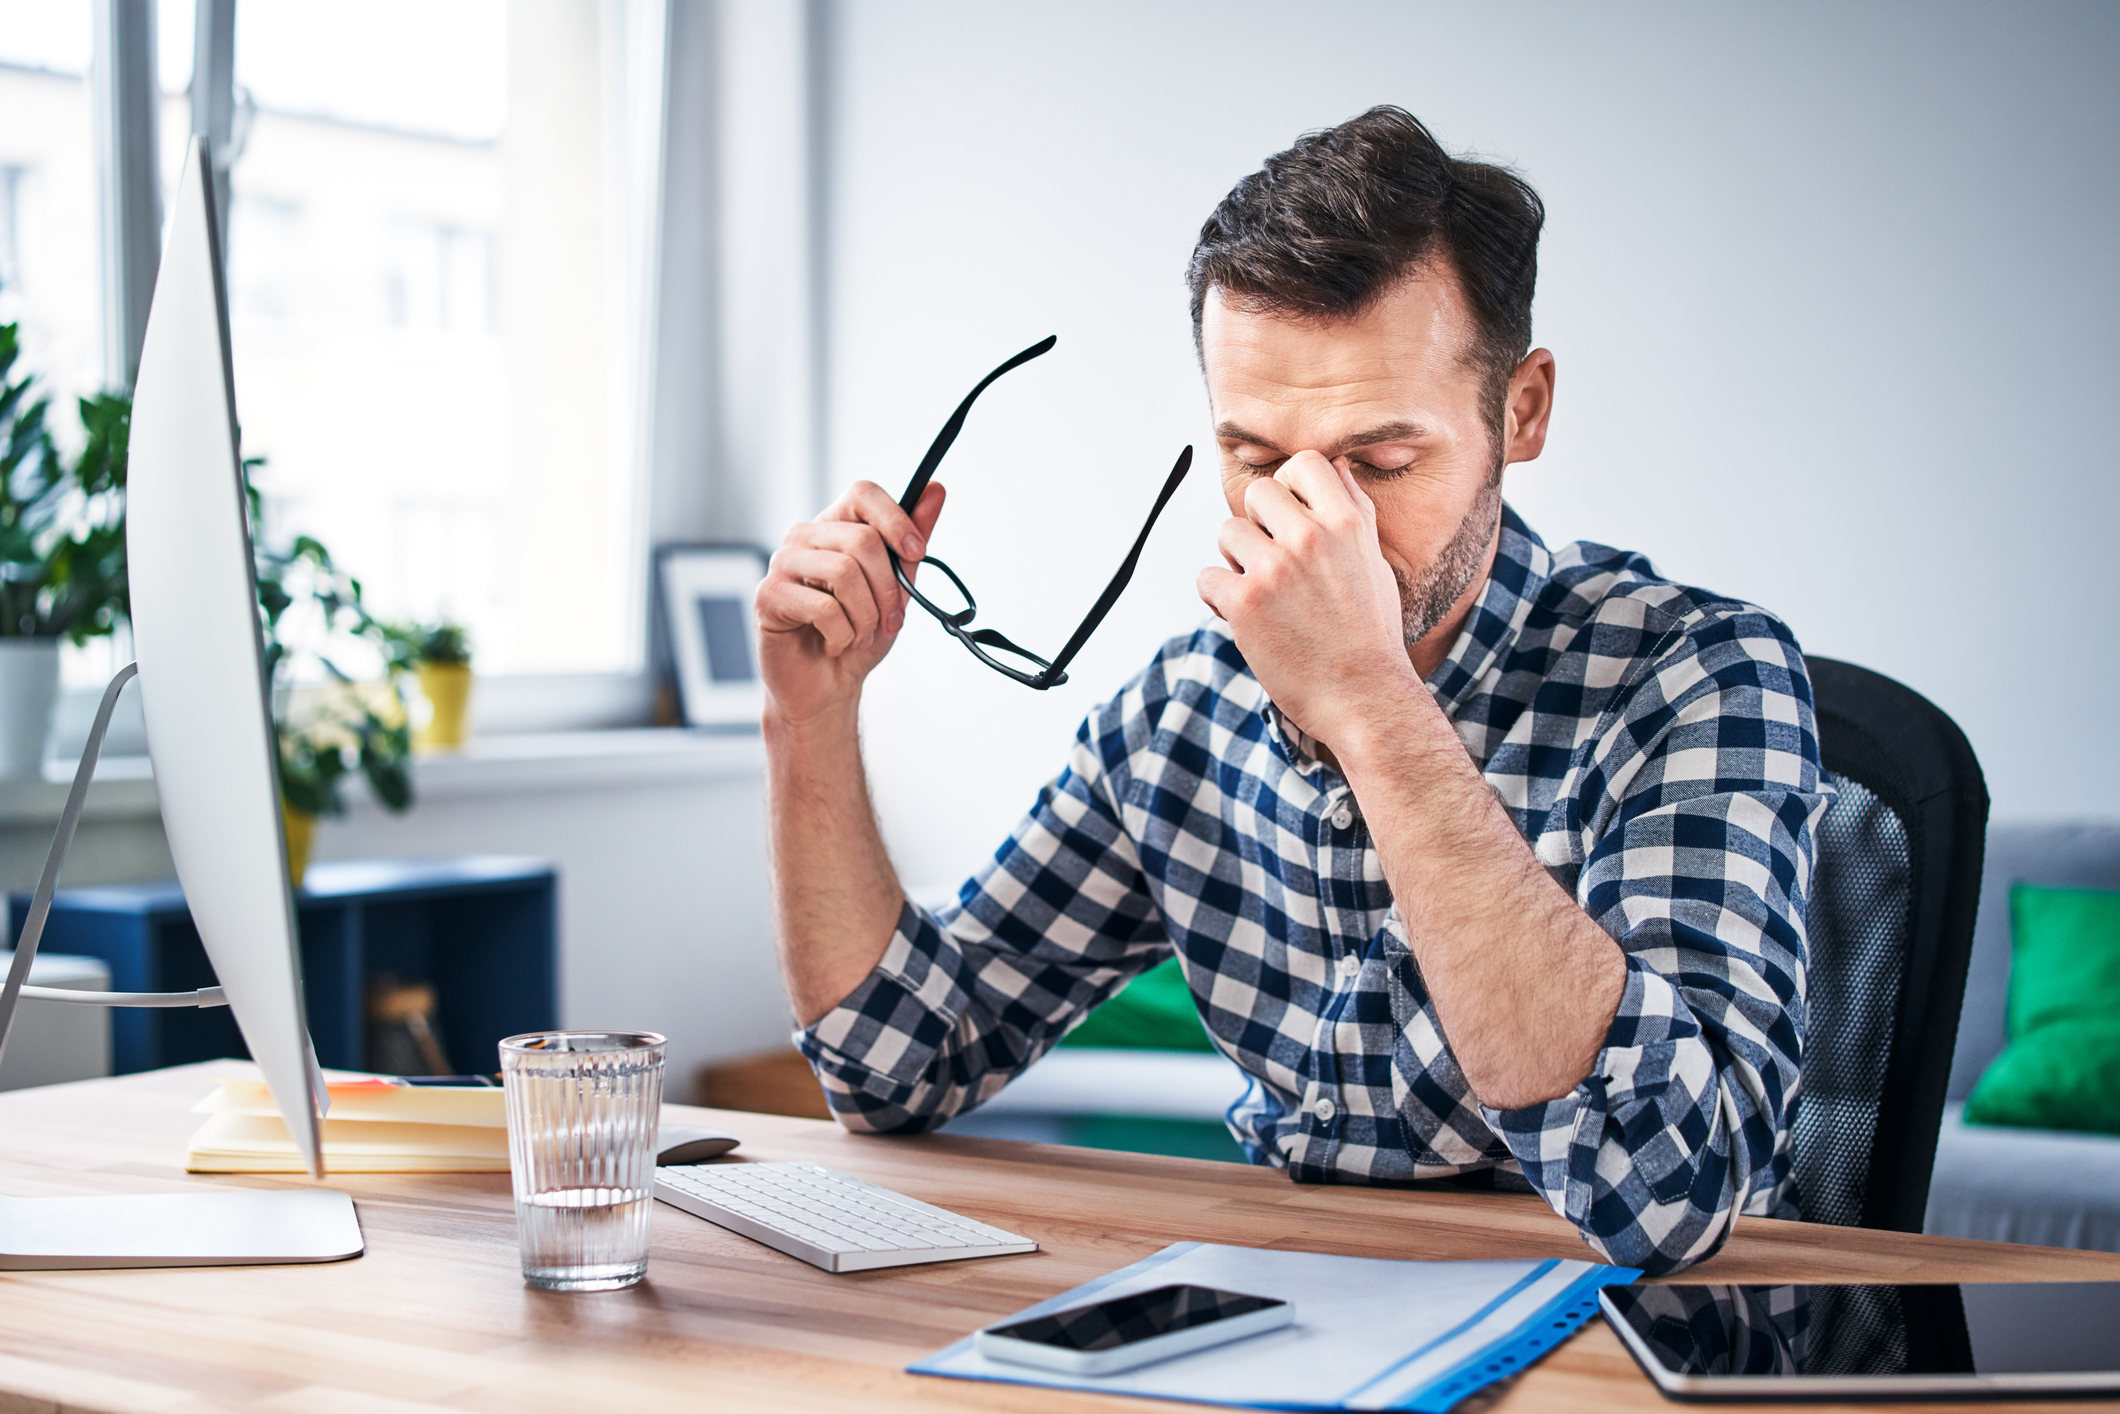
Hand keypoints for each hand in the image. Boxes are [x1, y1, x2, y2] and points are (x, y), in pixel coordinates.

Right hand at [756, 480, 944, 724]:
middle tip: (889, 620)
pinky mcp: (768, 596)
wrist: (827, 687)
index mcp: (835, 527)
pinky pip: (823, 607)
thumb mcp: (896, 587)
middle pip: (862, 539)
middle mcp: (804, 537)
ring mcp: (782, 564)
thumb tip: (935, 491)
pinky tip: (834, 643)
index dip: (896, 519)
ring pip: (844, 571)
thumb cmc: (857, 635)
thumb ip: (910, 541)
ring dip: (865, 616)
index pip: (863, 493)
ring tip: (859, 636)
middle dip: (888, 588)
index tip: (917, 552)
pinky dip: (842, 634)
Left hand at [1196, 451, 1415, 746]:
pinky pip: (1207, 577)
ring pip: (1227, 532)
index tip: (1290, 517)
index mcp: (1347, 523)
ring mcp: (1275, 569)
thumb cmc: (1370, 635)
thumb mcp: (1373, 563)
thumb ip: (1352, 513)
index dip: (1290, 486)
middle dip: (1258, 524)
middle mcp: (1310, 538)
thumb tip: (1336, 467)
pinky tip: (1243, 619)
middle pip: (1257, 493)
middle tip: (1271, 560)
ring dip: (1235, 561)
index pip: (1304, 463)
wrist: (1364, 697)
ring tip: (1260, 593)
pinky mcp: (1244, 602)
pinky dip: (1218, 598)